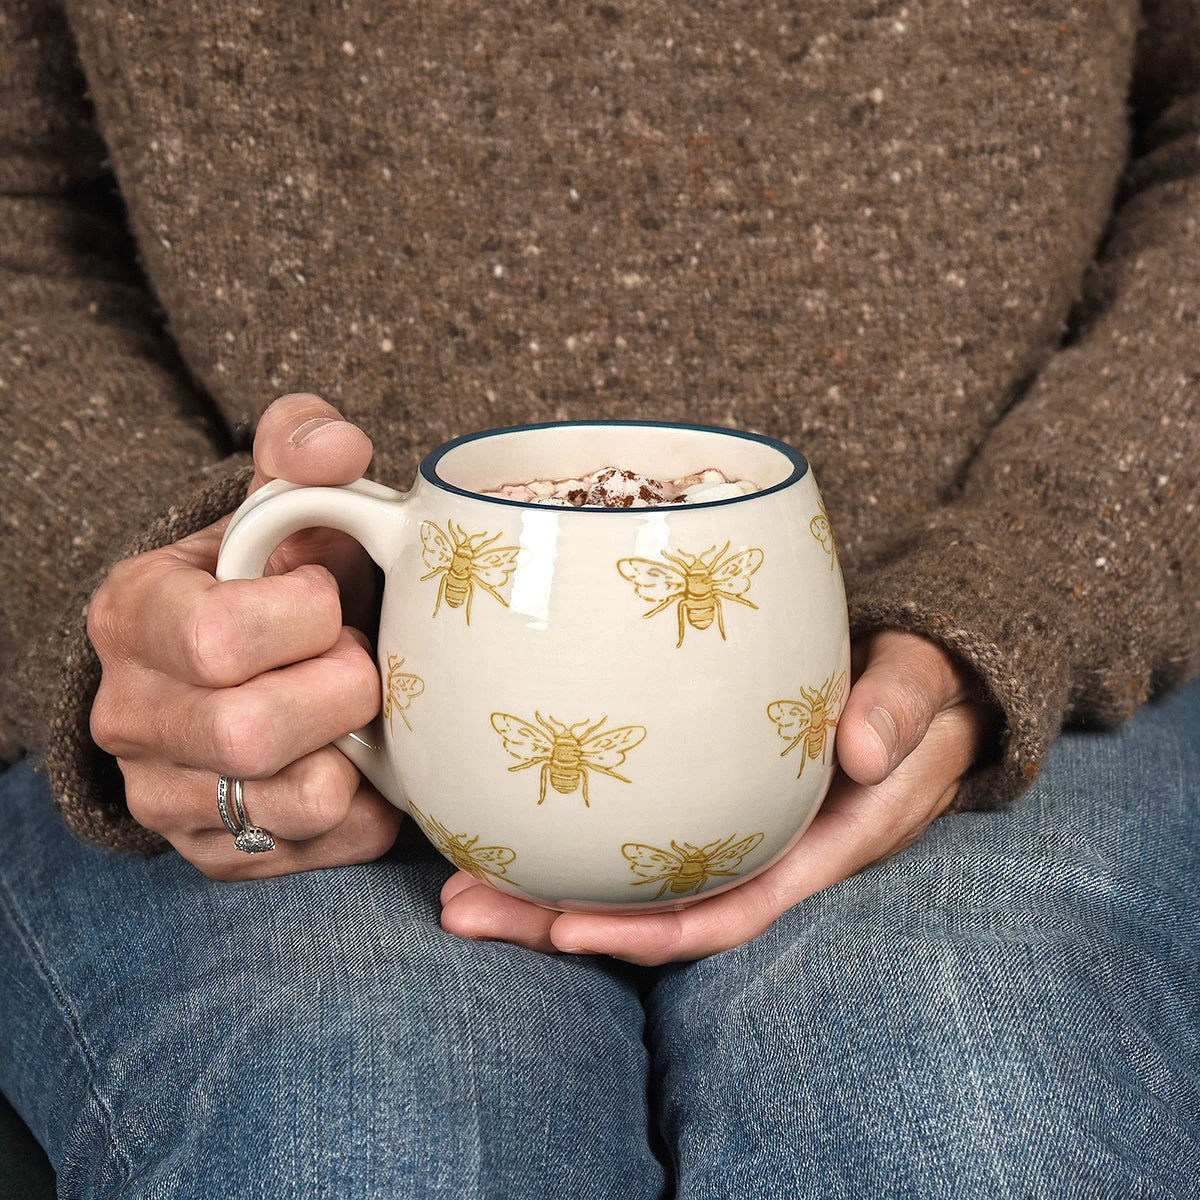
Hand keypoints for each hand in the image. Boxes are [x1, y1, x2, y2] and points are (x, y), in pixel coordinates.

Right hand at [88, 393, 402, 877]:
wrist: (248, 660)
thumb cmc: (274, 575)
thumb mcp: (279, 499)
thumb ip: (302, 447)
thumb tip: (338, 450)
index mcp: (134, 614)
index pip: (220, 638)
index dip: (309, 616)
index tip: (326, 596)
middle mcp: (130, 715)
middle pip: (254, 730)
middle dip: (345, 688)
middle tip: (362, 660)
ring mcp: (166, 796)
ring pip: (298, 801)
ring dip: (360, 747)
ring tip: (357, 709)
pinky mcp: (216, 854)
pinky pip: (324, 848)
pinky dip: (370, 805)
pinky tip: (358, 759)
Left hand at [438, 630, 999, 963]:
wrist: (918, 692)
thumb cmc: (921, 695)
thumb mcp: (921, 692)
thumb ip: (900, 710)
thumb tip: (861, 749)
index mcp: (818, 846)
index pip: (730, 909)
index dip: (651, 932)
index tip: (568, 930)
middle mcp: (764, 854)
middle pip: (656, 913)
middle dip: (558, 925)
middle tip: (461, 911)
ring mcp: (731, 831)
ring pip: (632, 882)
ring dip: (542, 893)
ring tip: (455, 887)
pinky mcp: (707, 801)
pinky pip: (636, 837)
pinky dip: (573, 842)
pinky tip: (508, 831)